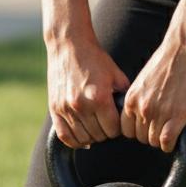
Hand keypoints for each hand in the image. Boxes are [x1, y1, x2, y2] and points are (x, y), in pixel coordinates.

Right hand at [46, 33, 130, 149]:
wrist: (69, 45)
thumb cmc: (94, 58)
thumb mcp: (116, 74)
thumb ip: (124, 96)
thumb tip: (131, 115)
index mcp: (99, 98)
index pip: (113, 130)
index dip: (118, 128)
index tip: (117, 122)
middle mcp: (82, 105)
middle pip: (99, 136)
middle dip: (106, 132)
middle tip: (106, 122)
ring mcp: (66, 108)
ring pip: (82, 138)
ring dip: (91, 136)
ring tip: (95, 127)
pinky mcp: (54, 108)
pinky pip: (64, 136)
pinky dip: (74, 141)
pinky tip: (82, 137)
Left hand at [121, 30, 185, 152]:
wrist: (185, 47)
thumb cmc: (168, 59)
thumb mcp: (145, 80)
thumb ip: (141, 97)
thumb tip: (142, 112)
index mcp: (131, 98)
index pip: (126, 129)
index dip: (137, 131)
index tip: (147, 127)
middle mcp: (141, 107)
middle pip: (140, 138)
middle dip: (150, 135)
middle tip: (162, 128)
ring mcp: (159, 113)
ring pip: (154, 141)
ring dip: (162, 139)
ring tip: (170, 130)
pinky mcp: (177, 116)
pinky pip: (167, 142)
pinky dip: (170, 144)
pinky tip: (176, 137)